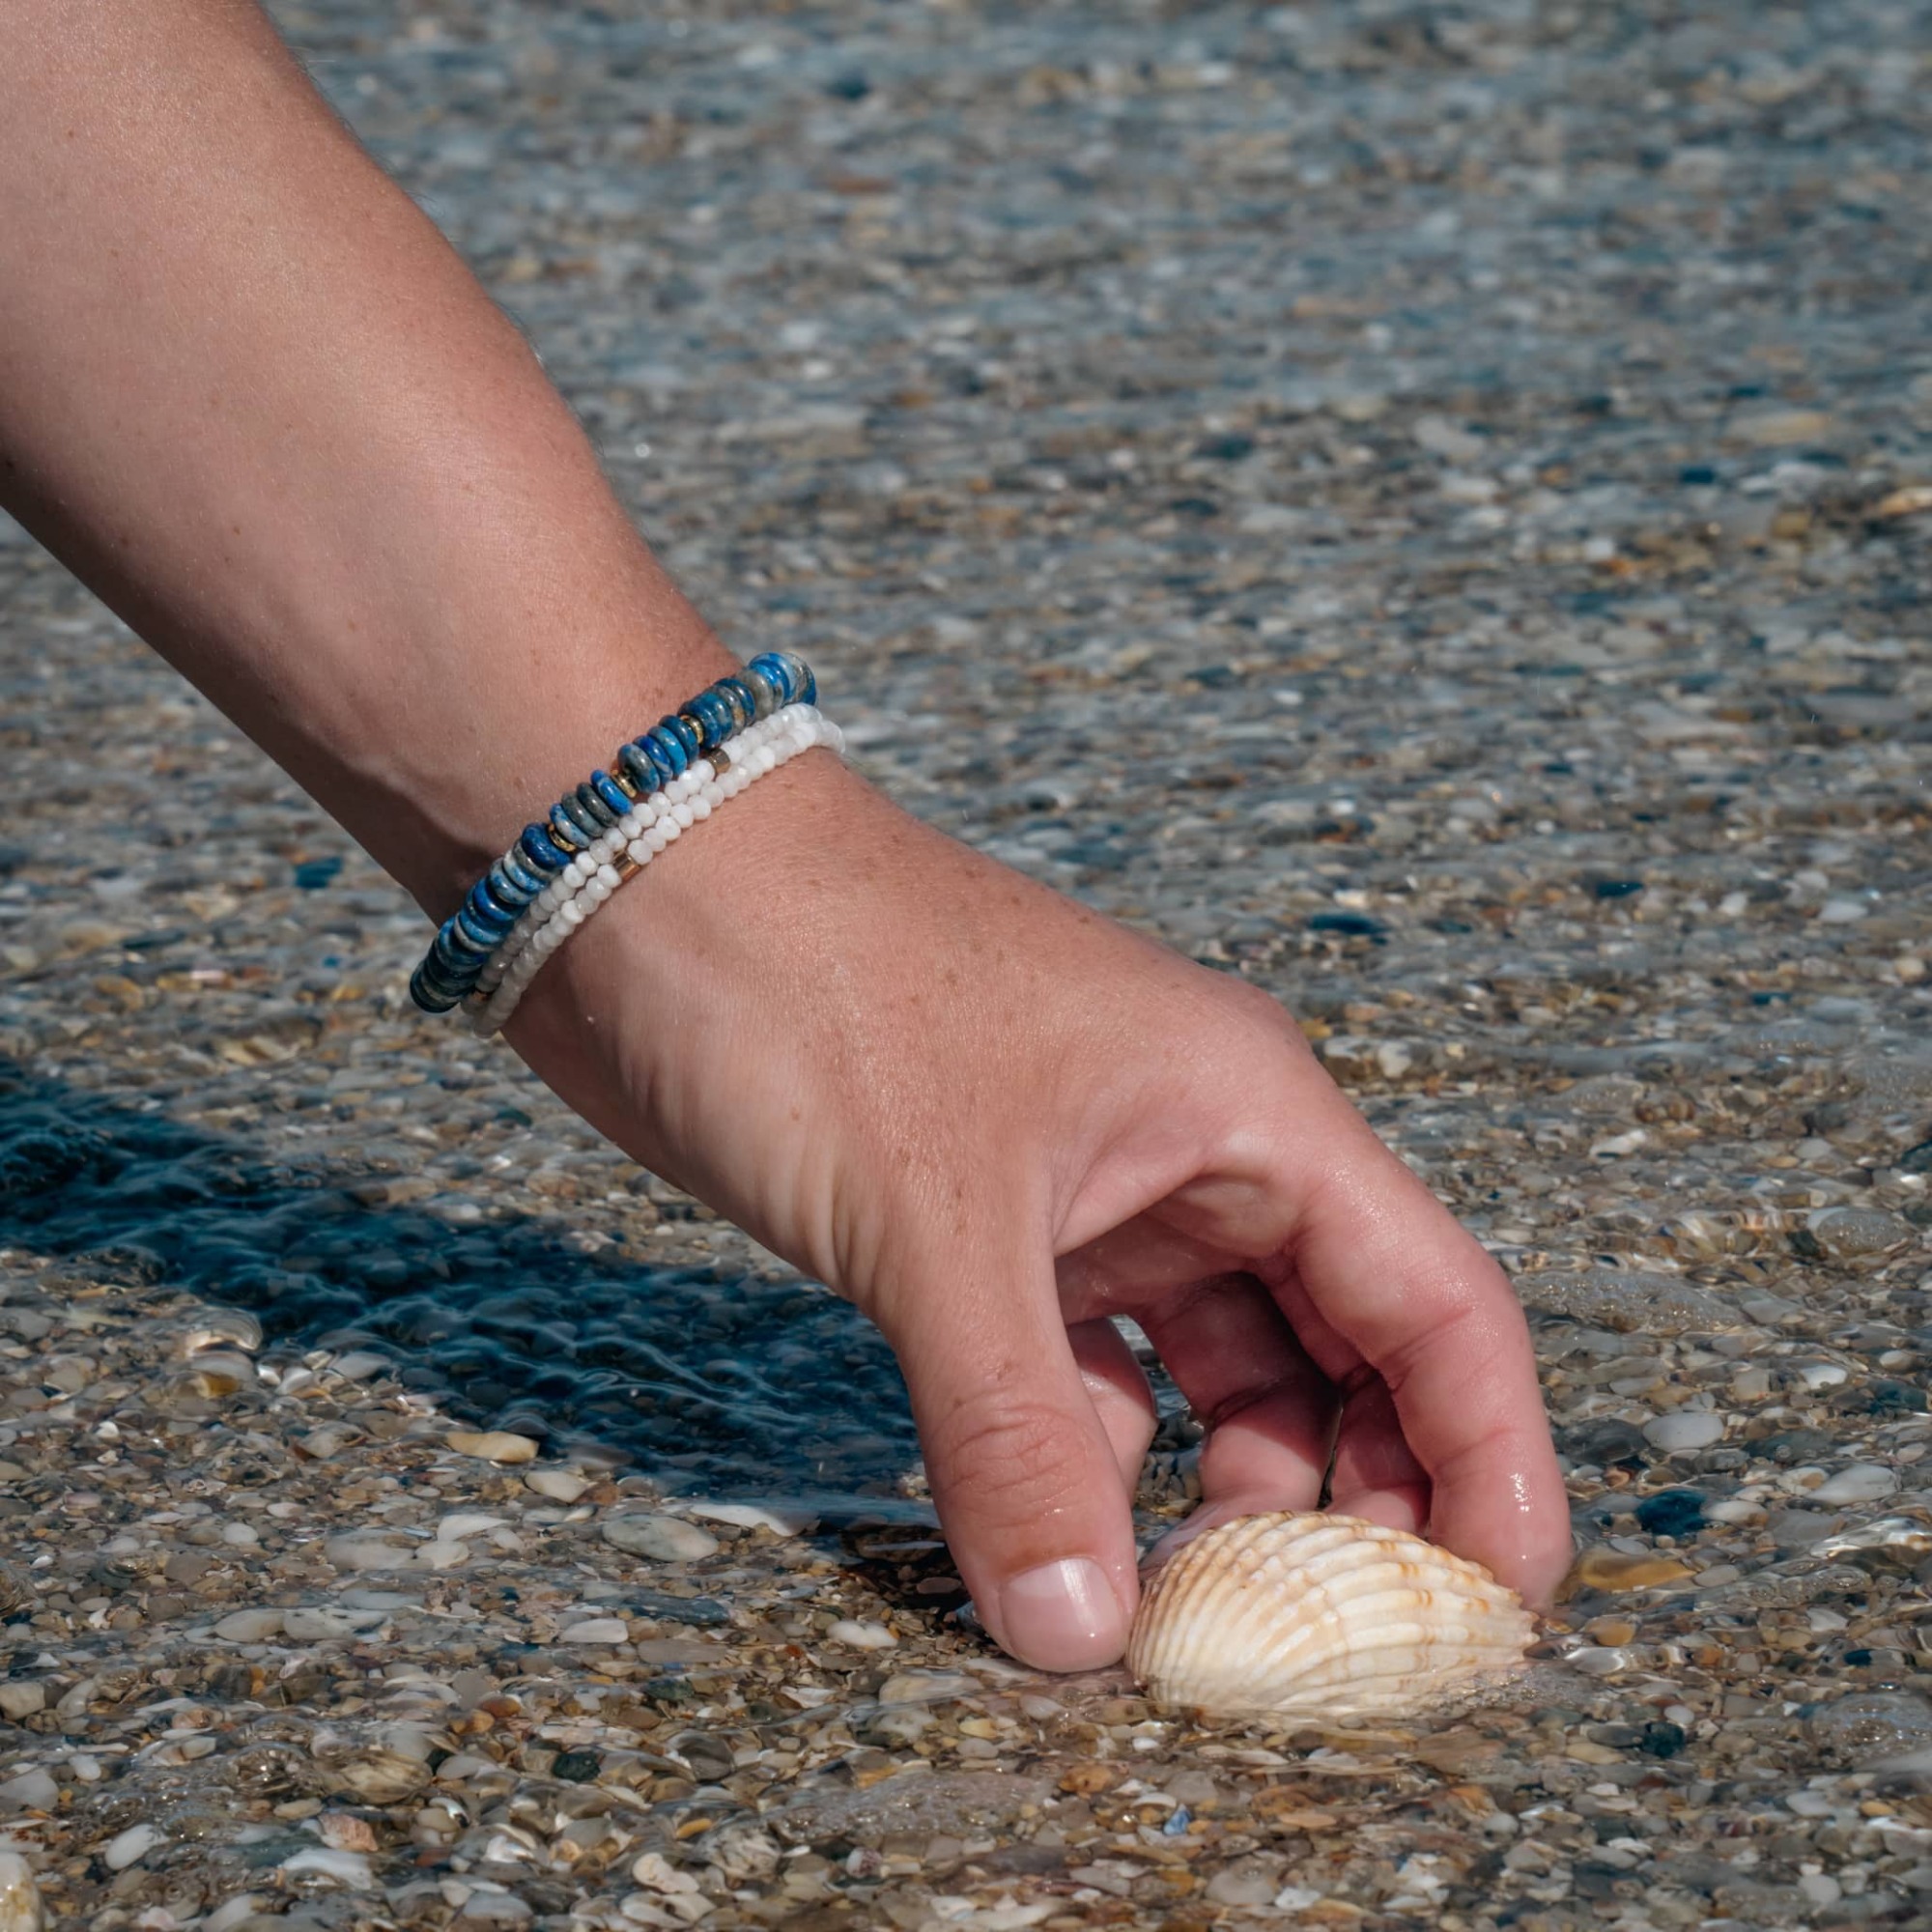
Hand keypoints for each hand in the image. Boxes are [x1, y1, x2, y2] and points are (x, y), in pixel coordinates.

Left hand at [507, 752, 1570, 1670]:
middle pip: (1345, 1356)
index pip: (1437, 1307)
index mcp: (1249, 1112)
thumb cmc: (815, 984)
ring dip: (1218, 1499)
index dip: (1493, 1467)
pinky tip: (1063, 1544)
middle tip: (1333, 1661)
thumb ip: (1017, 1438)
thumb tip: (1083, 1641)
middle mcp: (1197, 1155)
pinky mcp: (991, 1228)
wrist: (645, 881)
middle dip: (1356, 1508)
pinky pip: (1089, 1373)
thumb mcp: (934, 1221)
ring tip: (1191, 1630)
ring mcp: (1094, 1193)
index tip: (1496, 1621)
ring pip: (1216, 1375)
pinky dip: (1095, 1462)